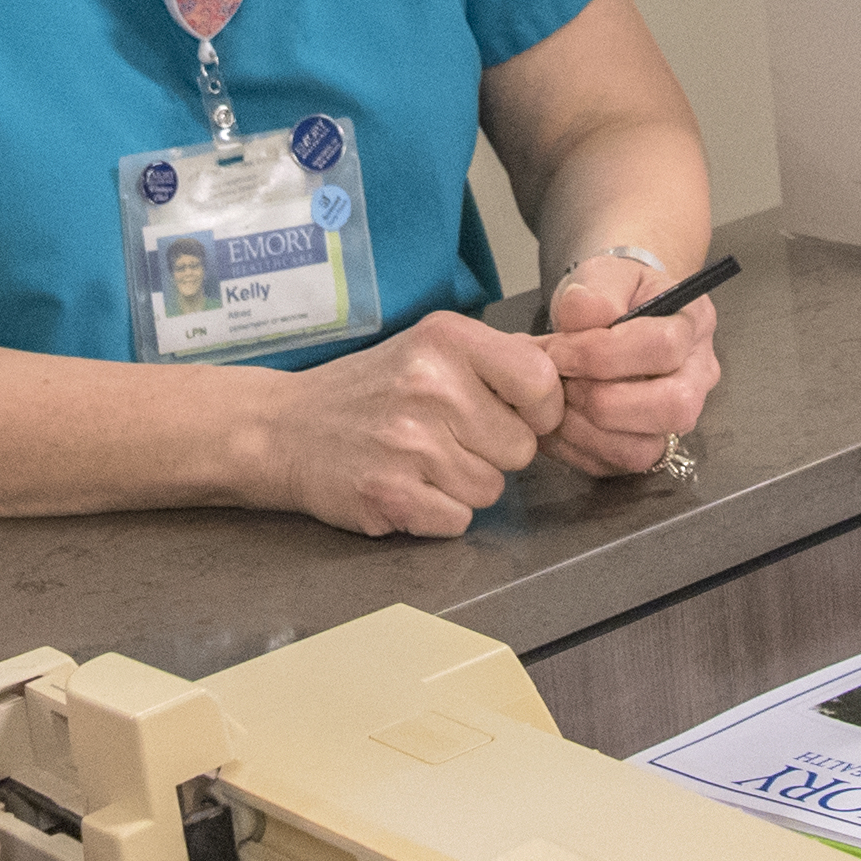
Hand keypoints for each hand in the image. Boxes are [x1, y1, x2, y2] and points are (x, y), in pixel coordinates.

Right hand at [252, 311, 561, 535]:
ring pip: (490, 489)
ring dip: (462, 485)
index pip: (543, 381)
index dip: (539, 410)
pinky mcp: (391, 493)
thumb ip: (499, 361)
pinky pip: (457, 521)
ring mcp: (410, 442)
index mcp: (447, 339)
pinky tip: (405, 486)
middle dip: (492, 452)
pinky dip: (436, 513)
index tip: (513, 413)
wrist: (283, 429)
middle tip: (445, 438)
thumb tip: (576, 376)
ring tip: (419, 460)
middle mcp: (431, 385)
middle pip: (521, 448)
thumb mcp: (430, 349)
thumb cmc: (369, 391)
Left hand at [537, 258, 717, 478]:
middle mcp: (698, 378)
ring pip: (644, 451)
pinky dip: (573, 449)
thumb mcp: (606, 273)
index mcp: (694, 325)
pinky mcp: (646, 448)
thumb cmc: (614, 293)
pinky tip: (552, 419)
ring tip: (555, 402)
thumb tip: (581, 313)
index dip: (602, 353)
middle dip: (603, 400)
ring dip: (586, 431)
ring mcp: (676, 421)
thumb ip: (597, 287)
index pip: (663, 347)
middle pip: (672, 408)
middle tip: (563, 383)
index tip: (559, 349)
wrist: (612, 314)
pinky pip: (613, 467)